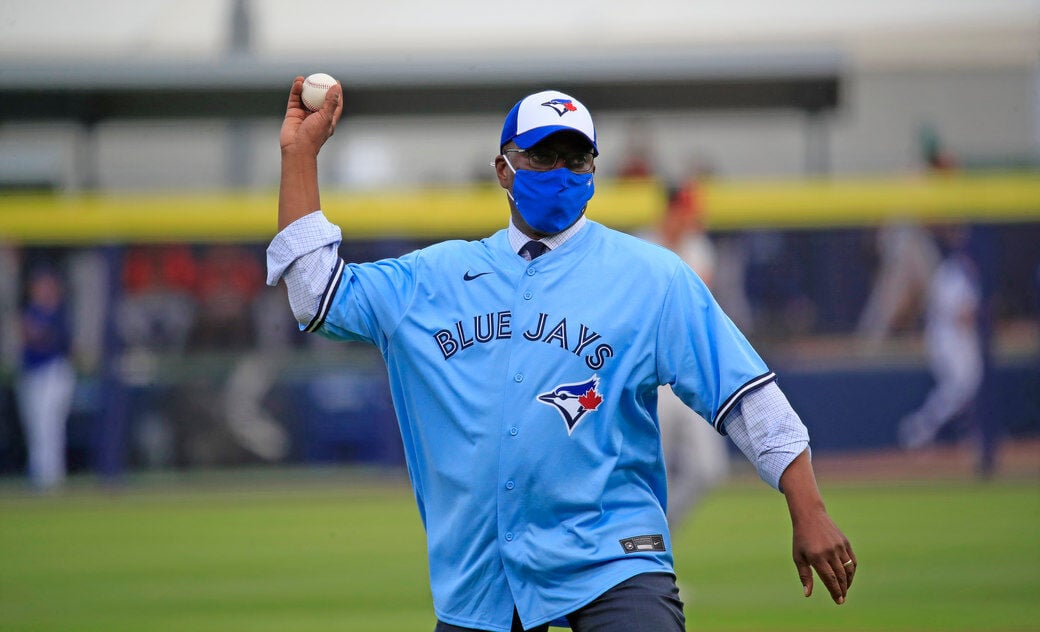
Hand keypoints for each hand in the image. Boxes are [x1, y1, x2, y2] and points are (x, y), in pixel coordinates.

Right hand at [279, 76, 343, 156]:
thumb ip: (331, 102)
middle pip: (319, 99)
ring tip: (307, 77)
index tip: (336, 82)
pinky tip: (299, 81)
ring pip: (306, 97)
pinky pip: (295, 98)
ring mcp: (304, 114)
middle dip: (320, 88)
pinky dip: (296, 89)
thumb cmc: (313, 135)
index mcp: (328, 120)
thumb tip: (336, 87)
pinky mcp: (293, 113)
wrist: (296, 148)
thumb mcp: (326, 117)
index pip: (334, 105)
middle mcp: (316, 116)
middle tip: (320, 76)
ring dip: (306, 87)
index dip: (336, 94)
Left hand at [779, 450, 855, 604]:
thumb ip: (805, 575)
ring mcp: (839, 546)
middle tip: (841, 599)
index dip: (835, 592)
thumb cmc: (801, 538)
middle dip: (842, 590)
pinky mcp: (845, 542)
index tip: (838, 601)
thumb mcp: (798, 556)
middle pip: (841, 576)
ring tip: (844, 590)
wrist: (810, 516)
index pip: (830, 579)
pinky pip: (852, 560)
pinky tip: (848, 577)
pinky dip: (852, 571)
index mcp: (816, 556)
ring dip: (848, 582)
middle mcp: (830, 552)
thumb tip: (807, 594)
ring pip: (849, 569)